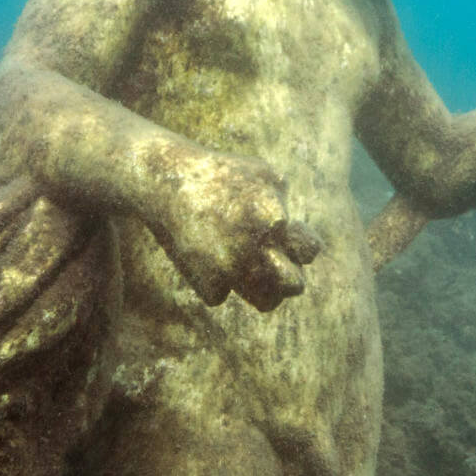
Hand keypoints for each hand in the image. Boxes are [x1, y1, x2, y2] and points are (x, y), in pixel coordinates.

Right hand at [155, 152, 324, 310]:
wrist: (166, 179)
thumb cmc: (221, 173)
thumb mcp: (264, 174)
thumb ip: (286, 205)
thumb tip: (294, 237)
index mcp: (273, 220)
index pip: (309, 251)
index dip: (300, 245)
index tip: (284, 234)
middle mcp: (253, 248)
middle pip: (294, 286)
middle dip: (290, 277)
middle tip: (276, 266)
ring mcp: (230, 269)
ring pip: (266, 302)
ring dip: (264, 289)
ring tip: (252, 271)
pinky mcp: (206, 283)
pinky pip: (224, 293)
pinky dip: (218, 280)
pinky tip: (207, 256)